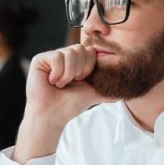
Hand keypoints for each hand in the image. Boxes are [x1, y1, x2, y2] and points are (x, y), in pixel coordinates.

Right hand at [13, 44, 116, 164]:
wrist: (52, 115)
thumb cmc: (70, 105)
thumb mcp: (92, 93)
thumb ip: (107, 90)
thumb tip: (123, 93)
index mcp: (76, 62)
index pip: (90, 51)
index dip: (88, 67)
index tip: (81, 81)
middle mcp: (64, 56)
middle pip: (80, 49)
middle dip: (79, 70)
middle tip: (70, 82)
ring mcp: (51, 57)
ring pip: (69, 52)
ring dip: (68, 74)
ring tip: (61, 84)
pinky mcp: (40, 59)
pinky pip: (56, 57)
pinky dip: (58, 73)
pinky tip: (52, 81)